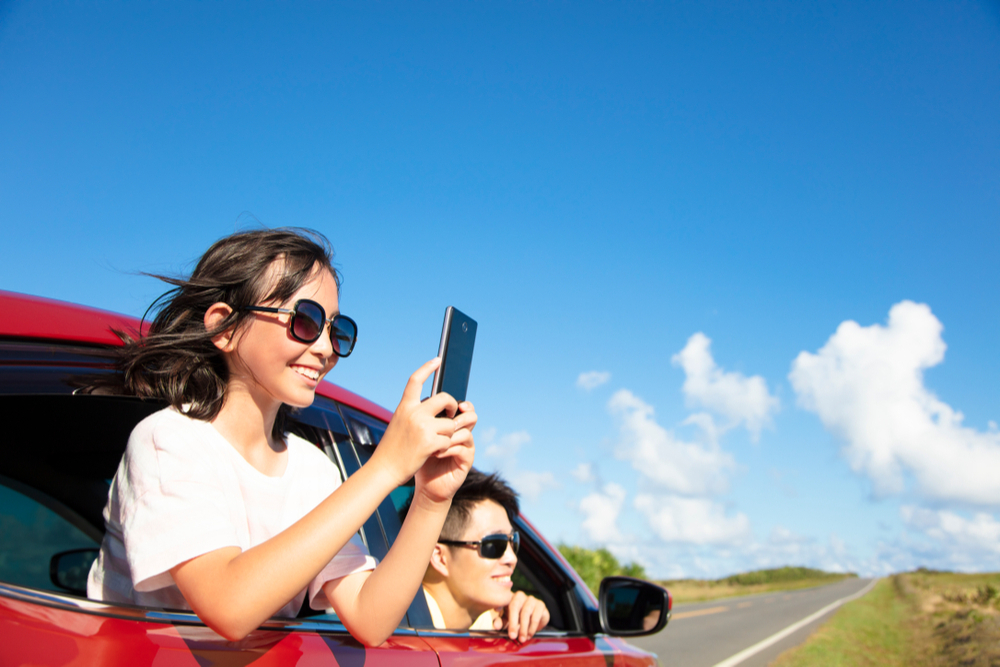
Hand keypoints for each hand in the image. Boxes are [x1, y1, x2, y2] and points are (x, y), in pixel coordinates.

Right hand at [374, 359, 460, 485]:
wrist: (384, 468)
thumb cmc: (392, 448)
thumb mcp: (399, 423)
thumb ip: (413, 412)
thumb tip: (433, 406)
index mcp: (404, 406)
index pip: (415, 380)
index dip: (427, 368)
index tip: (437, 360)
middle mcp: (413, 413)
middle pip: (444, 398)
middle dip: (453, 405)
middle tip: (452, 414)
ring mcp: (422, 426)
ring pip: (450, 423)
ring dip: (448, 434)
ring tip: (437, 442)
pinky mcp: (429, 442)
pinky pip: (448, 440)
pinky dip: (444, 447)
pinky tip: (434, 452)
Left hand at [415, 401, 475, 503]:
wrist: (425, 484)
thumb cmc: (421, 458)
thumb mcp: (420, 435)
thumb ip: (424, 419)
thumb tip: (424, 399)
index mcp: (453, 425)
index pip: (464, 408)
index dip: (462, 404)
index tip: (454, 404)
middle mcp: (462, 434)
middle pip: (471, 417)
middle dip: (460, 417)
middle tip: (448, 421)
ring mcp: (466, 448)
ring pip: (467, 433)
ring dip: (451, 434)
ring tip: (437, 439)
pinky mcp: (466, 461)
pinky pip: (462, 450)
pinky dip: (448, 449)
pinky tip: (436, 453)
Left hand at [494, 591, 549, 641]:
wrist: (536, 618)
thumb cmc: (518, 618)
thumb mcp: (507, 620)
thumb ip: (501, 622)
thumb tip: (496, 626)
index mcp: (510, 597)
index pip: (504, 602)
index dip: (500, 607)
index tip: (496, 615)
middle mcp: (520, 596)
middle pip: (515, 607)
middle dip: (513, 623)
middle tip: (512, 636)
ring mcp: (531, 599)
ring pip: (525, 613)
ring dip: (523, 628)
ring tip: (522, 639)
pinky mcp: (541, 605)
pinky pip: (535, 617)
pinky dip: (532, 628)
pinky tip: (529, 635)